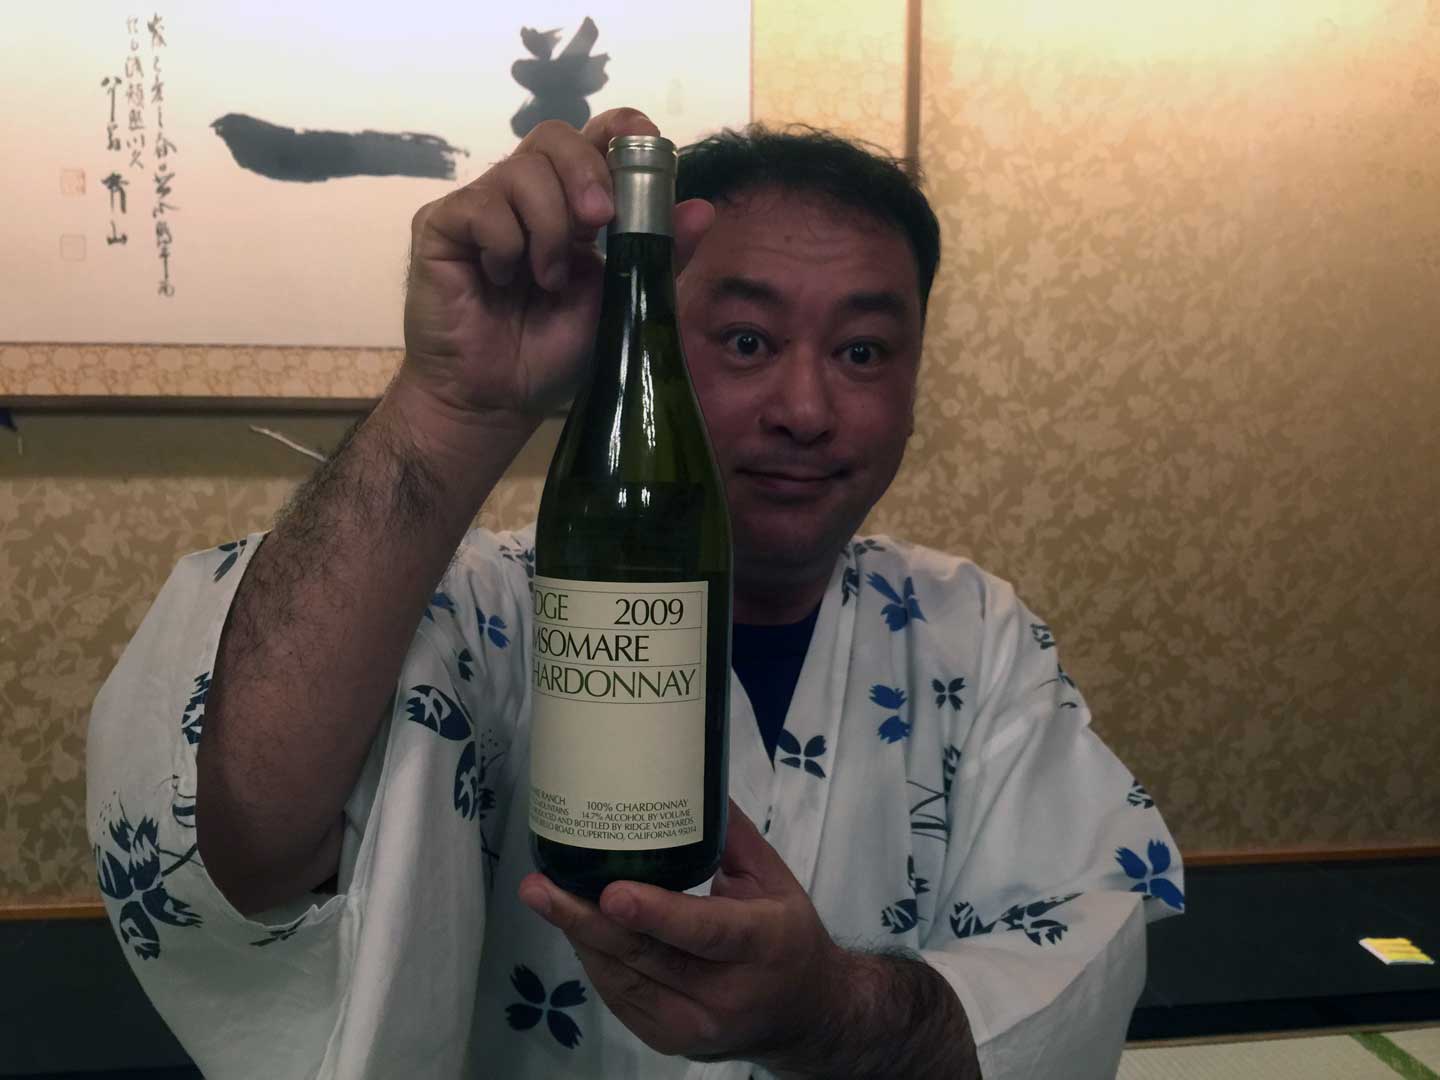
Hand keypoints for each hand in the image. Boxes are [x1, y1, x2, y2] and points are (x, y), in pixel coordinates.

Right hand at [400, 108, 715, 423]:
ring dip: (548, 228)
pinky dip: (504, 244)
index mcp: (572, 205)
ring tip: (546, 282)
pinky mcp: (442, 224)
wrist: (497, 399)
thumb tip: (704, 209)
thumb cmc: (555, 353)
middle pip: (554, 136)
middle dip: (586, 171)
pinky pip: (481, 206)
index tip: (642, 143)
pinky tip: (502, 279)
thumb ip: (659, 255)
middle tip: (599, 221)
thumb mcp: (621, 302)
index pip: (592, 139)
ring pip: (521, 170)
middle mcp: (526, 195)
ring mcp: (483, 205)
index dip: (618, 129)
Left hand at [518, 802, 845, 1071]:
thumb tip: (688, 776)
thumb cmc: (789, 936)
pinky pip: (619, 996)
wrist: (806, 1016)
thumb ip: (731, 834)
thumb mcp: (775, 879)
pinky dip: (594, 958)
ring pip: (622, 979)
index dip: (656, 913)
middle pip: (645, 957)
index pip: (703, 931)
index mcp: (761, 944)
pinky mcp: (668, 1041)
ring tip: (543, 896)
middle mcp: (725, 994)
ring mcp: (693, 1026)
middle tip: (541, 887)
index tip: (611, 893)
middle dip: (585, 920)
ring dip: (578, 936)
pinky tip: (573, 925)